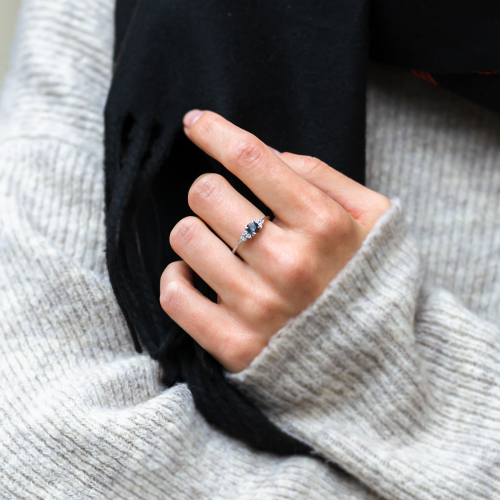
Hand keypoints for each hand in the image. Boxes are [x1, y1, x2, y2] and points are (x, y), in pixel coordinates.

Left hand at [160, 110, 390, 372]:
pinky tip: (198, 277)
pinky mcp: (233, 345)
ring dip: (197, 235)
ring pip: (185, 238)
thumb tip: (268, 153)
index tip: (195, 123)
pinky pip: (174, 294)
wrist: (373, 364)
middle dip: (212, 194)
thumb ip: (324, 176)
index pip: (250, 157)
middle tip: (230, 212)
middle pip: (206, 193)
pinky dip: (177, 279)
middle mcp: (289, 263)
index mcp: (324, 225)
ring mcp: (259, 307)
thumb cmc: (367, 281)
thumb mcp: (372, 219)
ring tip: (223, 249)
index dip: (214, 131)